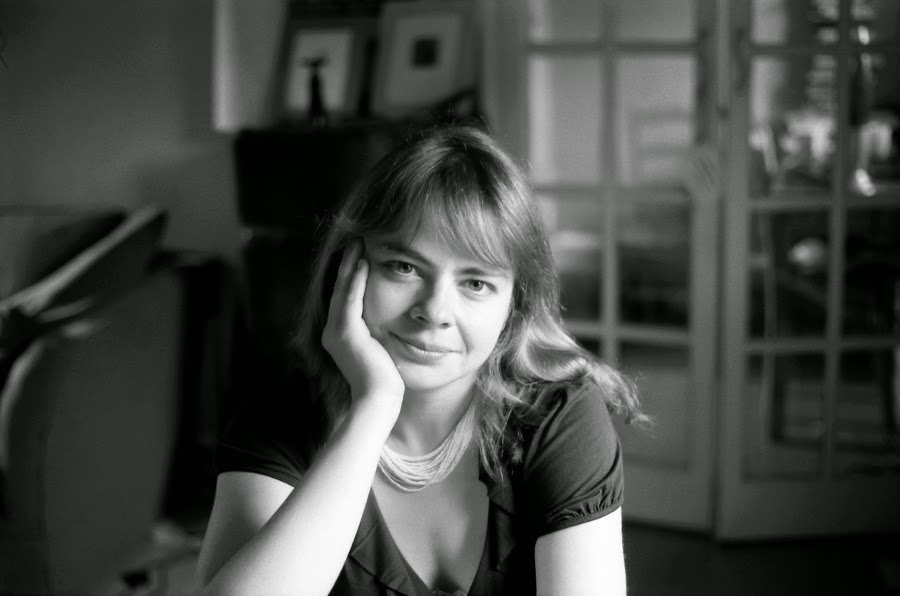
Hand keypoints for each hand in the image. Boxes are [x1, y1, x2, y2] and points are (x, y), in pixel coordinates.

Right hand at [321, 240, 403, 416]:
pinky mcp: (345, 333)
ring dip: (350, 264)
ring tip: (358, 242)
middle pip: (340, 289)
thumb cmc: (386, 380)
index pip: (345, 297)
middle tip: (355, 239)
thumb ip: (378, 333)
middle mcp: (332, 331)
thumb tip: (390, 320)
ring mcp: (337, 332)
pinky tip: (362, 262)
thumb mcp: (381, 350)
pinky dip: (355, 279)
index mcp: (340, 336)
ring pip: (342, 289)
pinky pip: (349, 299)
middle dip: (347, 263)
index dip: (350, 274)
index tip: (360, 253)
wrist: (379, 400)